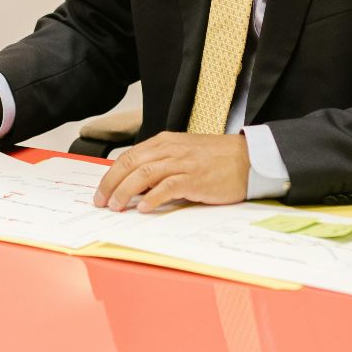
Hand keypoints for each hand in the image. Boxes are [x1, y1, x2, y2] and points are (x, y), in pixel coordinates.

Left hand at [94, 132, 251, 212]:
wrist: (249, 158)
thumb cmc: (217, 159)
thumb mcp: (184, 154)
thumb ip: (161, 165)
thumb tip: (137, 186)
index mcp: (165, 142)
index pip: (129, 157)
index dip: (111, 175)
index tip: (101, 191)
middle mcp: (170, 149)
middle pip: (130, 164)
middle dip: (111, 184)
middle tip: (102, 202)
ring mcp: (183, 163)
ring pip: (144, 175)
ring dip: (126, 192)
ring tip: (117, 207)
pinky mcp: (195, 179)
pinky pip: (168, 187)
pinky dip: (153, 198)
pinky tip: (144, 209)